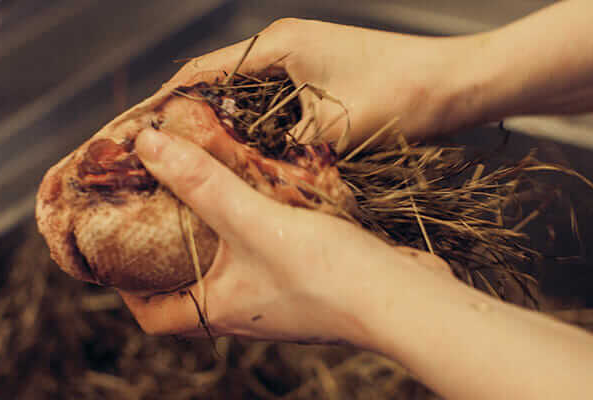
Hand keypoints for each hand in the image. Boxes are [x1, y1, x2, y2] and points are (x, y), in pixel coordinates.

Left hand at [119, 128, 450, 343]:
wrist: (404, 297)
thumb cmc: (326, 275)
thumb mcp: (254, 223)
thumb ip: (204, 183)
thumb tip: (150, 146)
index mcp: (222, 309)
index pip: (154, 316)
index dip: (126, 291)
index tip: (117, 254)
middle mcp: (248, 309)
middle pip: (191, 285)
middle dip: (170, 250)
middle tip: (159, 208)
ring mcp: (280, 297)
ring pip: (233, 265)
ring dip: (217, 232)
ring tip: (207, 191)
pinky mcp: (310, 279)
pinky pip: (269, 252)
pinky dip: (258, 225)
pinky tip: (265, 193)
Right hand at [168, 19, 475, 150]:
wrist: (453, 84)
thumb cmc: (399, 96)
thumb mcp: (330, 130)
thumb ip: (278, 150)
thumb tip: (243, 172)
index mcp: (278, 45)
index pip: (202, 72)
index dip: (167, 100)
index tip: (139, 125)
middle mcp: (285, 46)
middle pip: (220, 80)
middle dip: (191, 114)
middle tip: (167, 151)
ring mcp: (304, 59)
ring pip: (247, 93)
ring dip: (225, 122)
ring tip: (200, 158)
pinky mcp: (320, 75)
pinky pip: (274, 101)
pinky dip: (257, 123)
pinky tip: (250, 152)